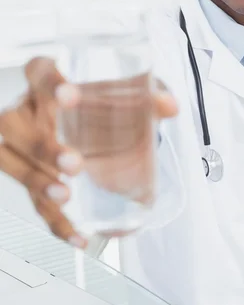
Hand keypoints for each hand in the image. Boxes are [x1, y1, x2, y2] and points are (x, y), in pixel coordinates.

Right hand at [0, 58, 177, 246]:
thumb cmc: (102, 100)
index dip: (48, 82)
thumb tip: (167, 106)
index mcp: (48, 80)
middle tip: (74, 164)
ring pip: (8, 160)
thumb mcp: (127, 91)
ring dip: (35, 181)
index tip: (70, 96)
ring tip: (64, 197)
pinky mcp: (31, 175)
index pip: (38, 70)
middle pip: (12, 123)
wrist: (97, 121)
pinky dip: (52, 220)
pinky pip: (30, 198)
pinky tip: (75, 233)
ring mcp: (23, 143)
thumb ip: (148, 94)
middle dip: (40, 146)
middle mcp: (28, 110)